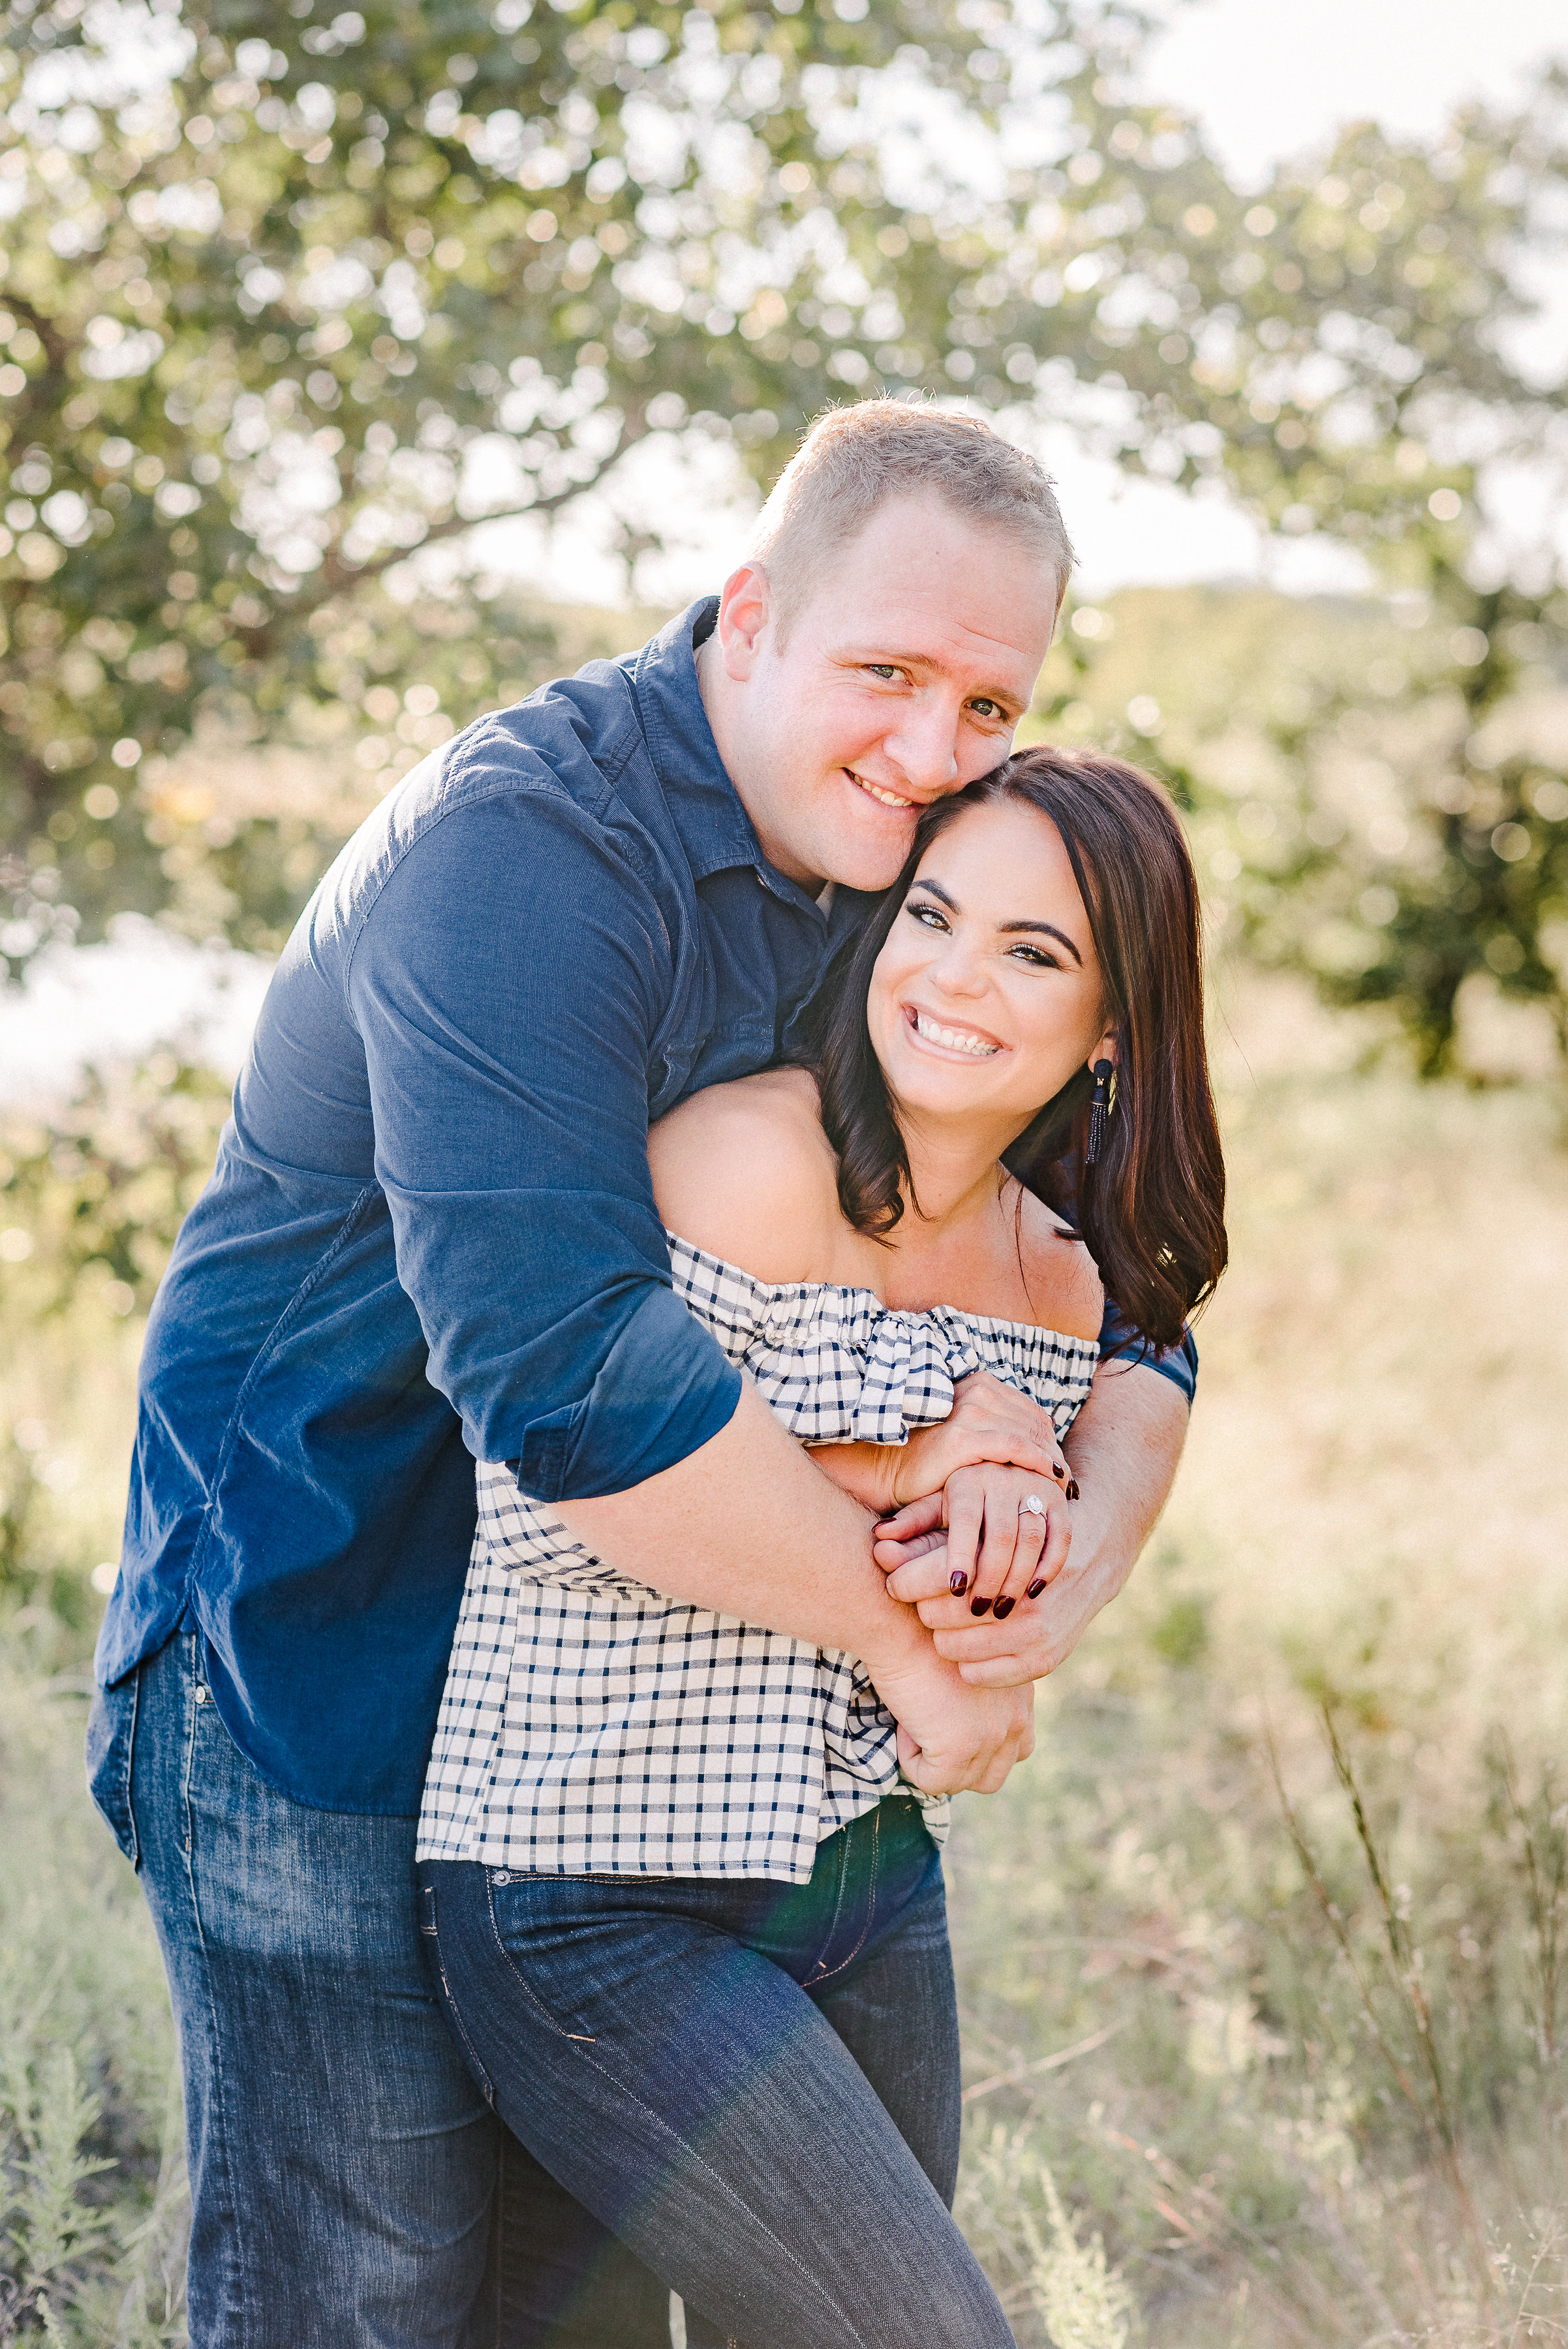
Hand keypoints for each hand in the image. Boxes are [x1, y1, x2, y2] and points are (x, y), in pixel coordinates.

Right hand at [868, 1642, 1034, 1795]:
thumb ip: (981, 1700)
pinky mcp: (960, 1747)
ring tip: (917, 1724)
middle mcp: (1016, 1717)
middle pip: (994, 1776)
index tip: (947, 1721)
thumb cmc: (923, 1635)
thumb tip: (958, 1730)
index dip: (980, 1747)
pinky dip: (912, 1761)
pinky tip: (906, 1725)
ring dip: (935, 1764)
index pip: (1018, 1748)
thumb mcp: (968, 1666)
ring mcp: (992, 1734)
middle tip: (930, 1732)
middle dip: (960, 1765)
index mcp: (1021, 1697)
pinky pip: (934, 1782)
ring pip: (963, 1783)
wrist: (904, 1623)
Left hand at [876, 1539, 1113, 1687]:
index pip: (939, 1569)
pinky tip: (967, 1651)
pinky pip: (990, 1671)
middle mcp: (1025, 1574)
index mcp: (1004, 1532)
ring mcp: (1041, 1615)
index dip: (908, 1582)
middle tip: (924, 1608)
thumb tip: (877, 1542)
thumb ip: (919, 1519)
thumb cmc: (1011, 1528)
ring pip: (963, 1643)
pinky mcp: (1051, 1649)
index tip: (897, 1586)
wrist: (1092, 1548)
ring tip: (943, 1629)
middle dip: (927, 1610)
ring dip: (946, 1639)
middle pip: (948, 1608)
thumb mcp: (968, 1506)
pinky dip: (973, 1665)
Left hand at [877, 1464, 1072, 1615]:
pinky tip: (1031, 1596)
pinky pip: (1059, 1541)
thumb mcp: (939, 1503)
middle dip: (987, 1578)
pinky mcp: (1062, 1507)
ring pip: (1030, 1542)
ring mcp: (1038, 1493)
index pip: (964, 1521)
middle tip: (974, 1612)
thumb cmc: (969, 1498)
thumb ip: (912, 1522)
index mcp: (970, 1478)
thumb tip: (879, 1539)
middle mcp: (1006, 1480)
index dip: (959, 1556)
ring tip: (998, 1612)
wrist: (1023, 1470)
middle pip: (1000, 1536)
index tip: (954, 1589)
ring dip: (1015, 1581)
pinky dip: (1047, 1570)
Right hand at [889, 1370, 1072, 1509]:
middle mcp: (975, 1390)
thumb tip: (1047, 1438)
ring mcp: (968, 1411)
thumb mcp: (971, 1433)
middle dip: (1054, 1453)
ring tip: (1062, 1486)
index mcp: (979, 1384)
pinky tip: (1051, 1478)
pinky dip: (1038, 1462)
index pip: (1031, 1411)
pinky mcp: (962, 1437)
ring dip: (1051, 1460)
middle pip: (1034, 1422)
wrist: (889, 1468)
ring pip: (1029, 1434)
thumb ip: (1000, 1428)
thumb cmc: (932, 1457)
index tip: (1061, 1468)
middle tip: (1068, 1483)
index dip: (1051, 1440)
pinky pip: (1015, 1447)